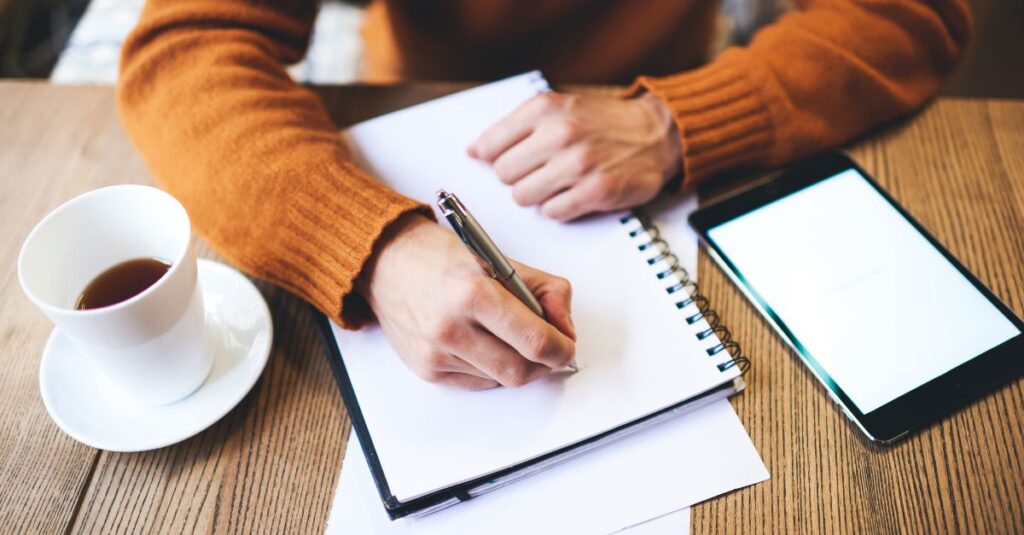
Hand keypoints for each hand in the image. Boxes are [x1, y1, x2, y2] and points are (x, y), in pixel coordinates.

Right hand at [356, 214, 575, 389]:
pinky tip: (482, 342)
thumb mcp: (502, 259)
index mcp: (472, 293)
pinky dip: (491, 367)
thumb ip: (546, 292)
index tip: (566, 344)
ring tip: (509, 336)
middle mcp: (450, 328)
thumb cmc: (442, 258)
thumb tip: (566, 330)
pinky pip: (478, 382)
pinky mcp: (426, 370)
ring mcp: (435, 354)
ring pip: (501, 379)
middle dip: (543, 362)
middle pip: (521, 370)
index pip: (535, 341)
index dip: (562, 348)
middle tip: (548, 347)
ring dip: (516, 363)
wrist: (386, 263)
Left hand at [469, 92, 680, 221]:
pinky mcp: (596, 190)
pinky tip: (575, 193)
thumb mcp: (559, 108)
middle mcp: (560, 132)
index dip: (493, 159)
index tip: (504, 162)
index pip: (489, 146)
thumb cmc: (603, 123)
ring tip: (560, 182)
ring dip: (538, 195)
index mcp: (545, 108)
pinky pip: (553, 213)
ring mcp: (579, 163)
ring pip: (524, 197)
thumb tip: (474, 151)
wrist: (657, 133)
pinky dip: (560, 208)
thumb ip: (516, 127)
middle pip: (505, 175)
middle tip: (542, 171)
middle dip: (519, 178)